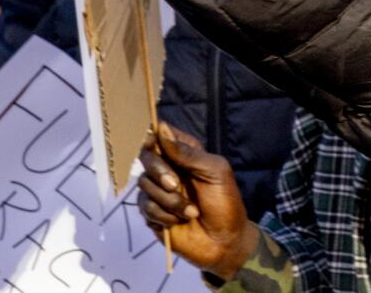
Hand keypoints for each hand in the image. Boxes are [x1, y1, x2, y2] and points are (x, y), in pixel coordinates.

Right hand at [138, 123, 257, 276]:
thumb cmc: (225, 202)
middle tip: (176, 185)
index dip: (152, 134)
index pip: (162, 136)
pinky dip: (163, 214)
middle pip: (147, 158)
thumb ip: (188, 153)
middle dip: (159, 171)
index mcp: (187, 154)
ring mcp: (159, 192)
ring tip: (191, 211)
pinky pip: (145, 206)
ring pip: (145, 184)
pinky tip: (179, 221)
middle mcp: (170, 169)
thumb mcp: (215, 172)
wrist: (223, 241)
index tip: (150, 140)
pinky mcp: (152, 213)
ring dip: (168, 200)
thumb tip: (162, 130)